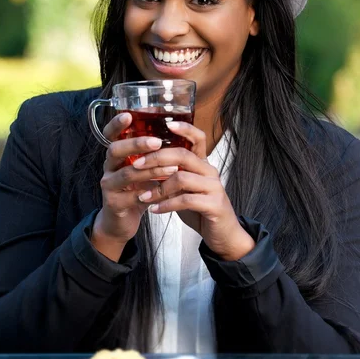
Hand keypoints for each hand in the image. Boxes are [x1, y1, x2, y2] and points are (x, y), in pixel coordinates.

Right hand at [92, 112, 179, 259]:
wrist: (121, 222)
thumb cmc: (137, 190)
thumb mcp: (145, 170)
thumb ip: (154, 155)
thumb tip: (179, 133)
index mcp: (116, 156)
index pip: (110, 135)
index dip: (117, 124)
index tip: (129, 114)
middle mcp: (108, 167)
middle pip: (114, 150)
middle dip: (136, 144)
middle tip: (157, 142)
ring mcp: (108, 185)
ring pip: (126, 173)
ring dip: (150, 169)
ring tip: (171, 168)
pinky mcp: (113, 203)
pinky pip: (130, 196)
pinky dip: (148, 193)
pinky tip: (162, 191)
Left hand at [134, 122, 254, 260]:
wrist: (222, 234)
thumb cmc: (200, 209)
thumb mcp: (185, 189)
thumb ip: (171, 176)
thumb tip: (145, 166)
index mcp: (203, 164)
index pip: (198, 138)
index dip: (184, 129)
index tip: (167, 124)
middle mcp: (210, 172)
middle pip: (183, 155)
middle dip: (156, 158)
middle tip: (136, 165)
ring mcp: (214, 188)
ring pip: (182, 178)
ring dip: (158, 187)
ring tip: (143, 196)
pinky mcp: (214, 205)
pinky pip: (186, 200)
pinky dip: (166, 205)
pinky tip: (154, 210)